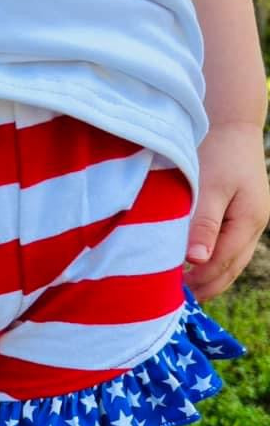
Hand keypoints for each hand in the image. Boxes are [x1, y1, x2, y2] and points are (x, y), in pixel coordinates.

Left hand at [184, 121, 269, 302]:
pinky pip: (228, 251)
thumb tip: (196, 261)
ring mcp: (251, 223)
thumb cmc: (217, 151)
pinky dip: (212, 265)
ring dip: (208, 279)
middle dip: (204, 288)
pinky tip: (191, 271)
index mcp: (249, 222)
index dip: (197, 281)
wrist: (231, 123)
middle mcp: (255, 226)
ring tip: (181, 293)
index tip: (170, 293)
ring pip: (231, 264)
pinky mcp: (241, 218)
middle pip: (230, 270)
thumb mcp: (210, 188)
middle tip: (173, 302)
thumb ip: (204, 225)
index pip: (221, 264)